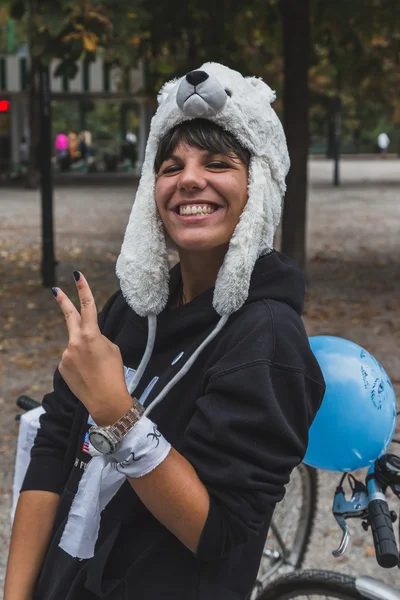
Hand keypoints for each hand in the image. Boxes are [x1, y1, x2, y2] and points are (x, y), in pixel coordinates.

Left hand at [52, 272, 131, 425]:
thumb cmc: (114, 373)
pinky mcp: (62, 366)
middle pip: (69, 317)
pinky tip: (87, 374)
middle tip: (56, 290)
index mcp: (91, 335)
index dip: (82, 289)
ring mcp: (66, 355)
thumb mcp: (112, 349)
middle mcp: (74, 342)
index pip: (87, 306)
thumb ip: (98, 338)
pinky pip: (71, 358)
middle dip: (63, 302)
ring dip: (84, 351)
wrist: (105, 400)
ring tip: (95, 367)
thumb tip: (89, 337)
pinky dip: (79, 363)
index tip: (77, 275)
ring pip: (75, 345)